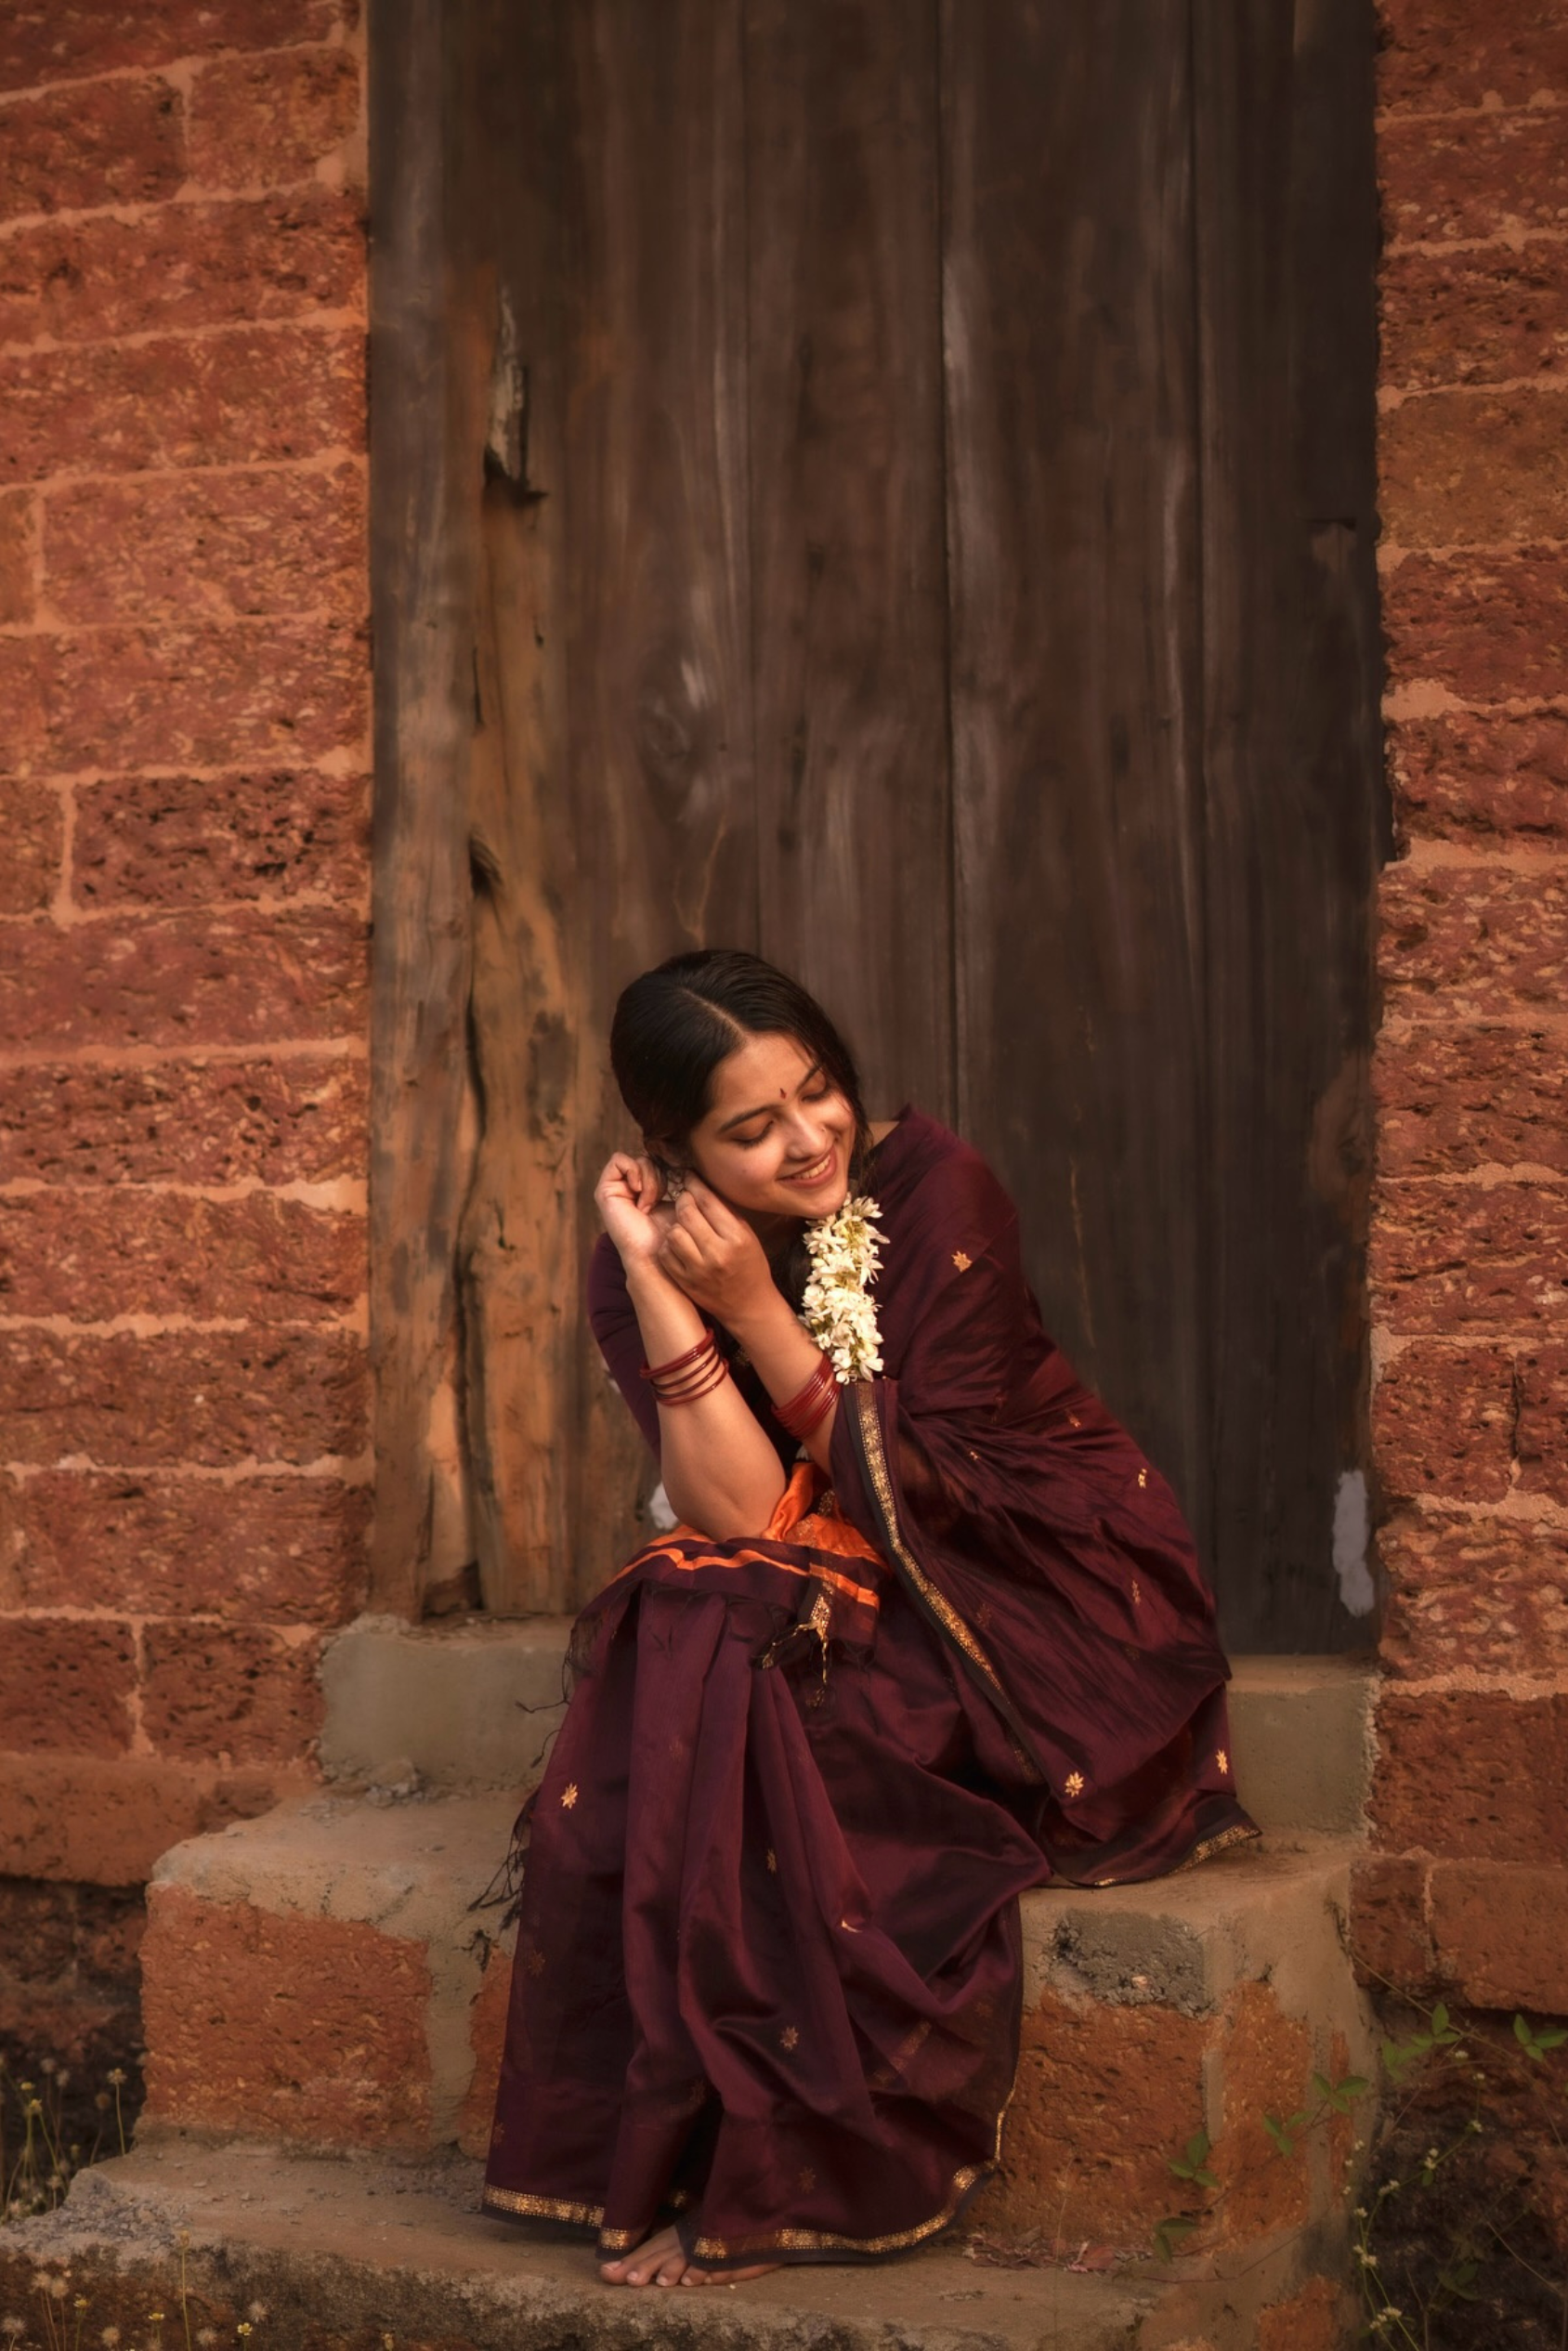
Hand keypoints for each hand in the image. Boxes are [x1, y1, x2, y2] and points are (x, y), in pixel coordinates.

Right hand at [594, 1152, 676, 1268]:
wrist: (659, 1254)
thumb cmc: (674, 1234)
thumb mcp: (682, 1201)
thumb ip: (679, 1179)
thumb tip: (683, 1158)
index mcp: (645, 1192)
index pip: (659, 1162)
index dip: (669, 1171)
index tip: (673, 1194)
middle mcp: (629, 1189)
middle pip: (649, 1159)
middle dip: (660, 1175)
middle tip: (659, 1200)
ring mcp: (616, 1190)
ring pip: (637, 1160)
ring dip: (650, 1178)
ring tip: (649, 1203)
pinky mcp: (604, 1191)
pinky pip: (619, 1160)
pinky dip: (634, 1171)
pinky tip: (638, 1192)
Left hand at [656, 1176, 777, 1331]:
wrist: (749, 1305)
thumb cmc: (750, 1265)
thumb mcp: (747, 1235)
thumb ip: (725, 1213)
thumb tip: (701, 1187)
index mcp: (736, 1237)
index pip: (707, 1201)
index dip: (694, 1183)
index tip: (688, 1176)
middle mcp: (717, 1253)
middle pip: (687, 1213)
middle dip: (683, 1201)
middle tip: (685, 1200)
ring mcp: (698, 1270)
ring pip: (673, 1232)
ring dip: (676, 1225)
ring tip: (684, 1226)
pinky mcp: (685, 1282)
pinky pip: (667, 1254)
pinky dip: (670, 1245)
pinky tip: (679, 1245)